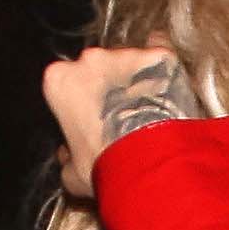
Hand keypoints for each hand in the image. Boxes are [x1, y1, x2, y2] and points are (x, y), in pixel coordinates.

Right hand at [44, 46, 202, 199]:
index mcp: (59, 80)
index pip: (66, 83)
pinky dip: (164, 69)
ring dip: (137, 81)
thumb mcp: (74, 175)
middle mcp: (90, 58)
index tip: (91, 120)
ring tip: (152, 113)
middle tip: (123, 118)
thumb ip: (67, 160)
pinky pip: (162, 55)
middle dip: (108, 87)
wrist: (150, 167)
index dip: (80, 102)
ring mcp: (126, 54)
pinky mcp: (160, 56)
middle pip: (98, 67)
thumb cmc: (107, 169)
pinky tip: (168, 89)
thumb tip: (68, 157)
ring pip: (130, 62)